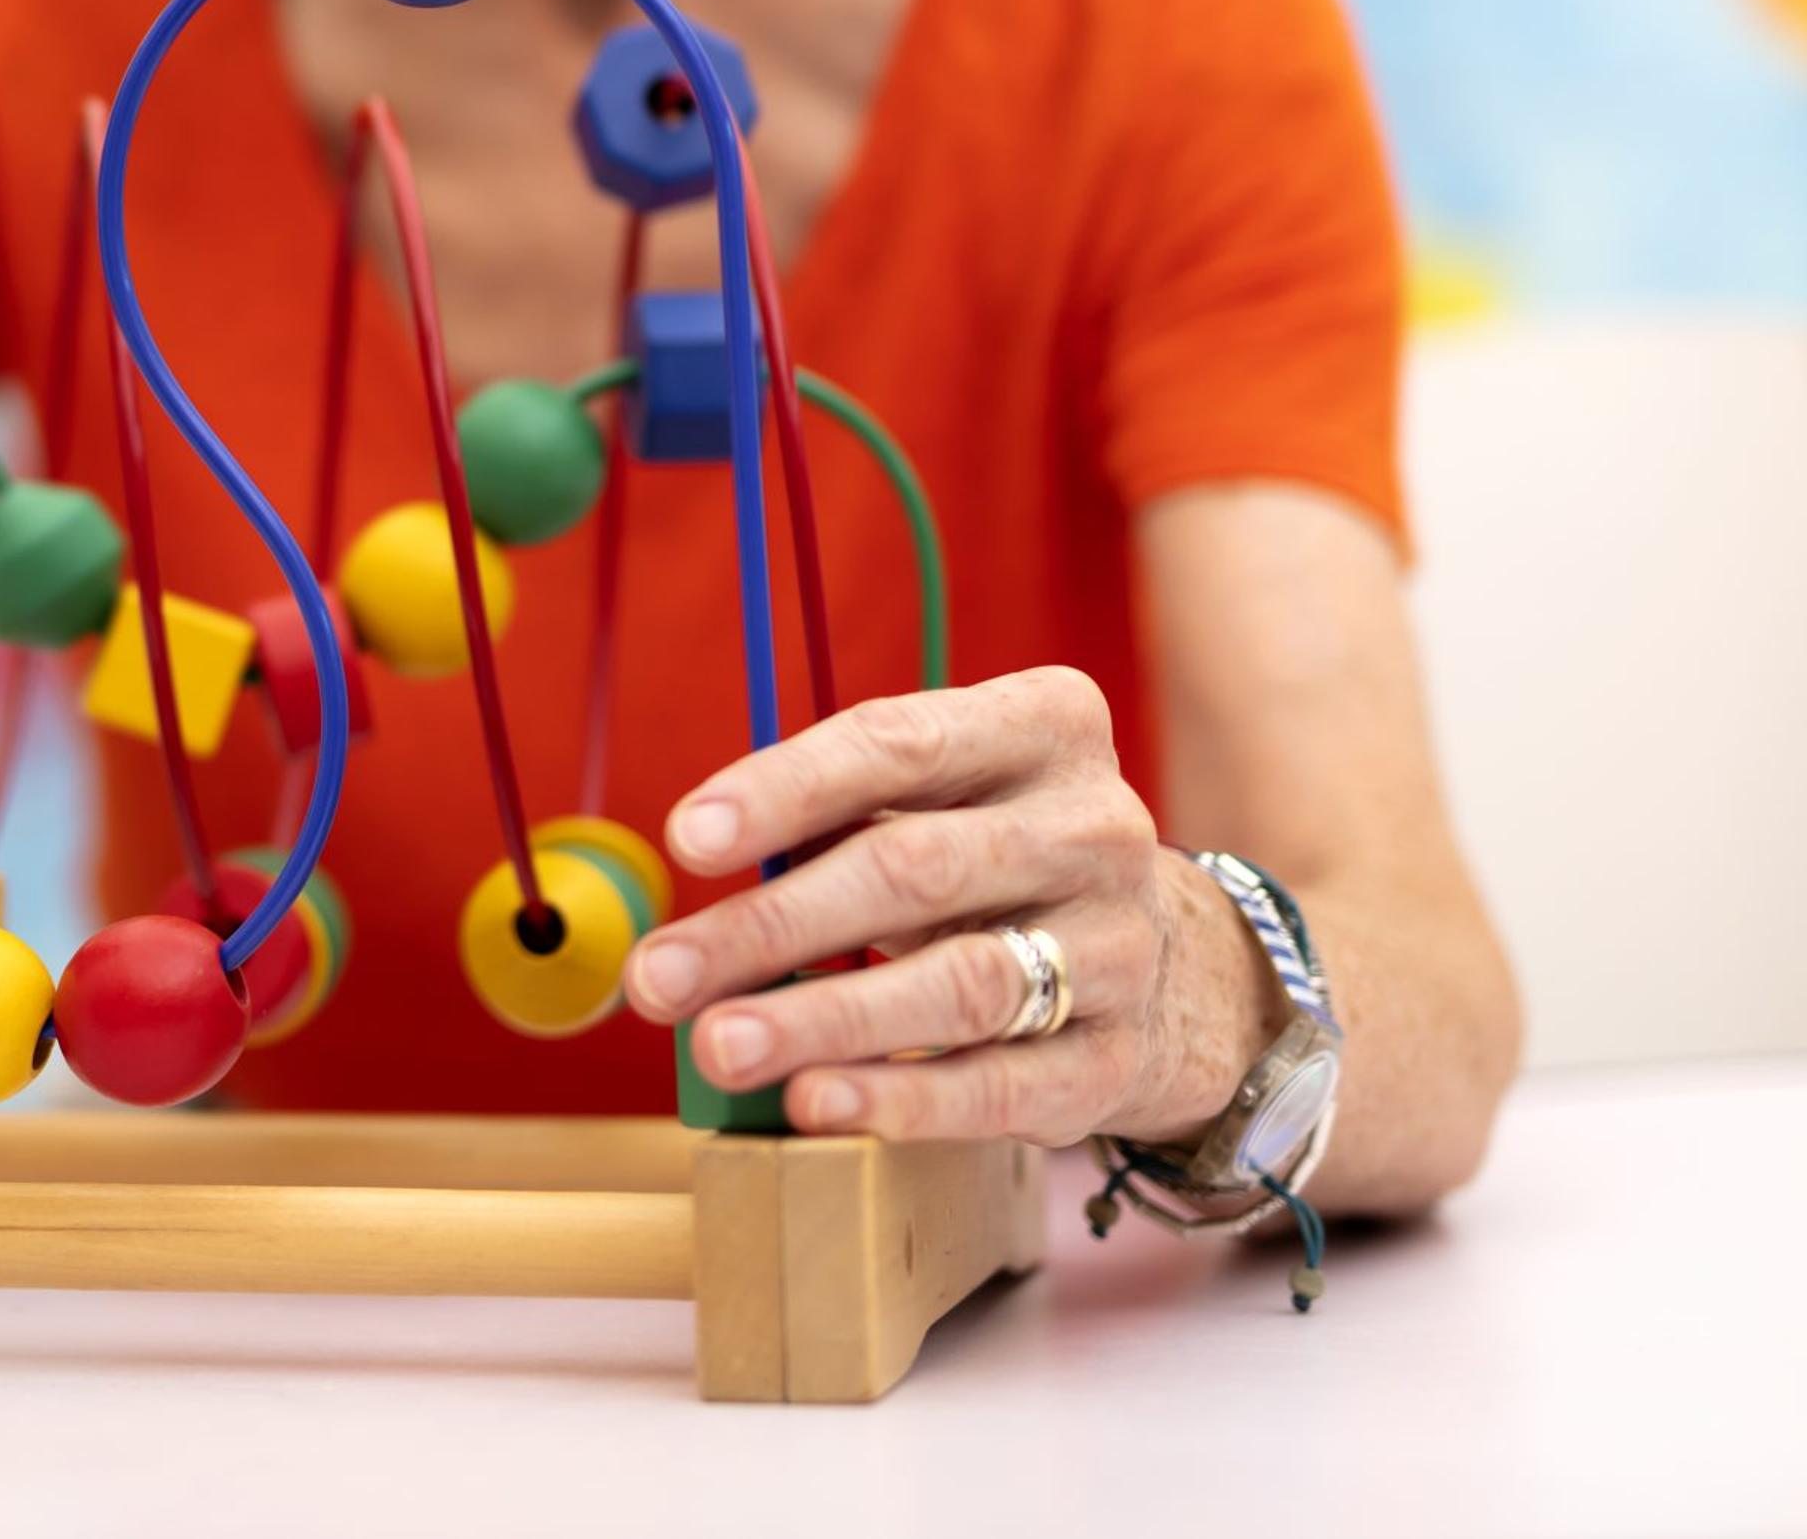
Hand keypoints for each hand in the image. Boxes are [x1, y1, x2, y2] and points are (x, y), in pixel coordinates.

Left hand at [626, 666, 1272, 1145]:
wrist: (1172, 961)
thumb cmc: (995, 860)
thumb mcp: (939, 800)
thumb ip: (832, 818)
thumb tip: (698, 874)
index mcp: (1046, 727)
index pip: (899, 743)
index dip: (784, 790)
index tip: (685, 839)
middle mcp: (1097, 826)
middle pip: (913, 870)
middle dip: (770, 927)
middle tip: (658, 976)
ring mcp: (1121, 945)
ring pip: (958, 984)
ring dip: (824, 1021)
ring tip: (719, 1046)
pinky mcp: (1120, 1056)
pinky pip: (1001, 1084)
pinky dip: (901, 1098)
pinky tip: (814, 1102)